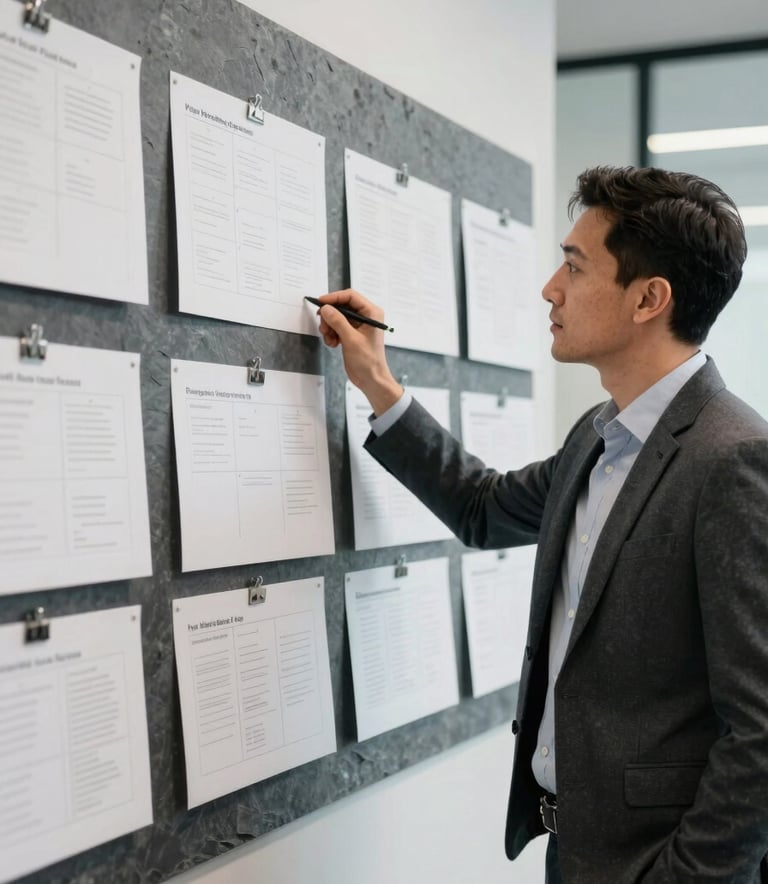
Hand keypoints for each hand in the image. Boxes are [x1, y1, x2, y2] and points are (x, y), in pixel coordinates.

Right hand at [313, 289, 402, 414]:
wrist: (371, 379)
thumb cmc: (369, 361)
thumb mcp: (351, 339)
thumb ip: (338, 321)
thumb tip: (326, 309)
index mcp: (372, 313)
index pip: (350, 296)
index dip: (334, 298)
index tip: (321, 303)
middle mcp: (366, 316)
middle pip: (342, 306)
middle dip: (330, 316)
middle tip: (324, 326)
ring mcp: (358, 325)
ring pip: (337, 317)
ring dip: (329, 326)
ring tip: (329, 338)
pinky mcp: (352, 334)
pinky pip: (337, 327)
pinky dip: (332, 334)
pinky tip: (333, 343)